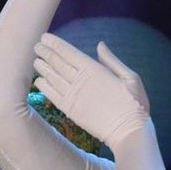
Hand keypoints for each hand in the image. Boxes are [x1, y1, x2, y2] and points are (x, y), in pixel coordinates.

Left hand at [32, 35, 149, 145]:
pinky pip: (52, 95)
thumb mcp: (130, 77)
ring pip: (52, 77)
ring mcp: (73, 96)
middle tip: (36, 46)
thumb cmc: (134, 104)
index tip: (45, 37)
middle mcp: (80, 81)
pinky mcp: (70, 110)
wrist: (128, 132)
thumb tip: (100, 45)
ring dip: (42, 68)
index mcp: (95, 70)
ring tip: (35, 61)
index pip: (68, 52)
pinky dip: (44, 87)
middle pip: (57, 63)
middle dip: (45, 53)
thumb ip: (112, 61)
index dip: (55, 44)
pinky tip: (39, 81)